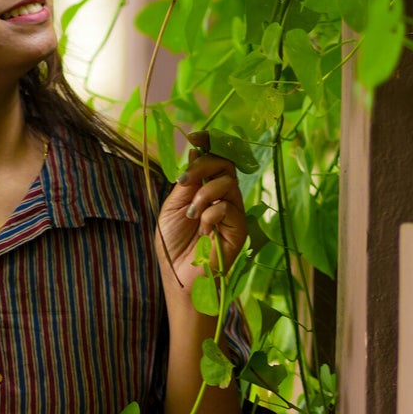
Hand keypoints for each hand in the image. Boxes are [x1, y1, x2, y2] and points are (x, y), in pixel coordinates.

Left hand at [155, 144, 246, 301]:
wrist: (179, 277)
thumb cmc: (173, 246)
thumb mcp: (173, 207)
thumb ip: (187, 182)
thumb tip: (195, 152)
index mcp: (206, 188)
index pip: (215, 158)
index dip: (208, 142)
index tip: (195, 136)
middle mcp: (222, 197)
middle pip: (225, 162)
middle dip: (204, 165)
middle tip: (186, 182)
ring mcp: (233, 212)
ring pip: (228, 181)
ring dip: (204, 193)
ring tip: (191, 214)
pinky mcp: (239, 228)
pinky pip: (228, 206)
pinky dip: (211, 214)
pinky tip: (204, 231)